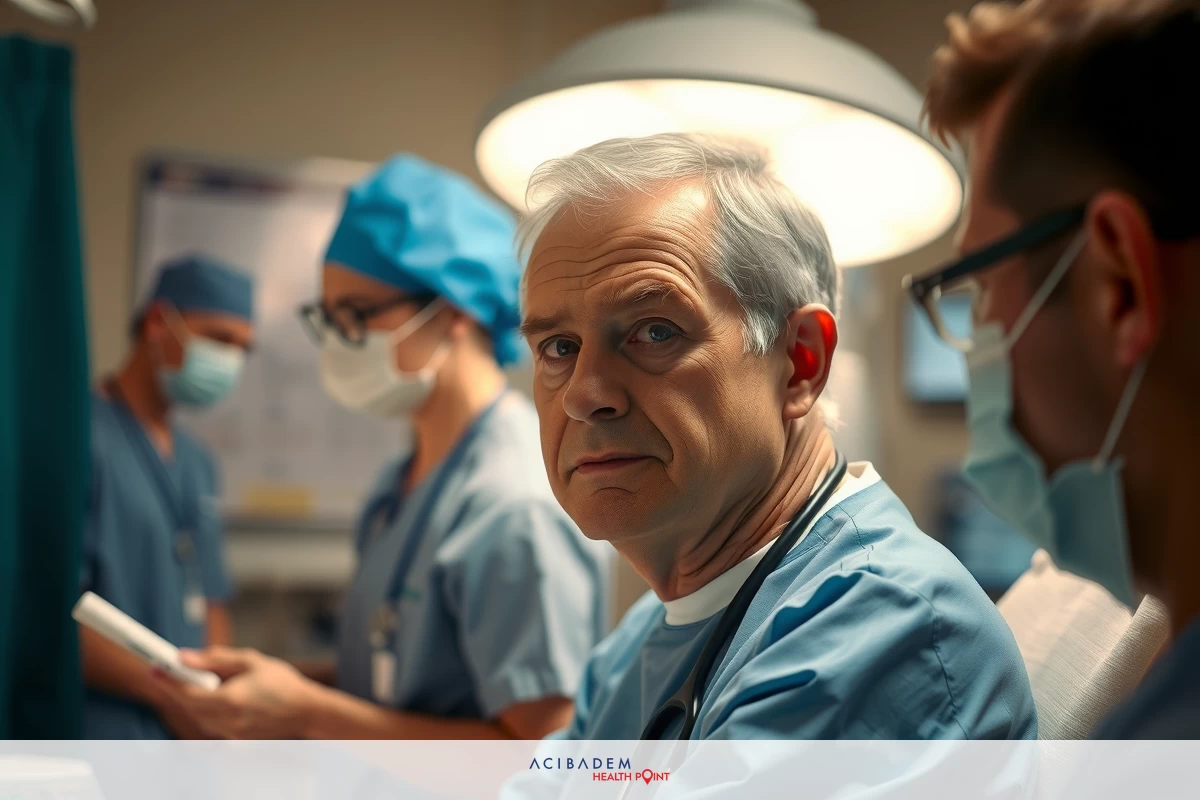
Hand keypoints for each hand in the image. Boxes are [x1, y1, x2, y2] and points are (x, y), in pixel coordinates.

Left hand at [156, 647, 319, 738]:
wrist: (306, 711)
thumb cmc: (282, 682)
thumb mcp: (250, 661)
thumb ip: (215, 659)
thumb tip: (184, 656)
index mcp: (231, 700)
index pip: (188, 692)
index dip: (169, 679)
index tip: (155, 667)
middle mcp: (227, 721)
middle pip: (189, 706)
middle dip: (176, 688)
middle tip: (166, 670)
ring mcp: (230, 734)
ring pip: (198, 716)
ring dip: (192, 699)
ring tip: (200, 680)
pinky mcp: (234, 741)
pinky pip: (210, 724)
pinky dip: (206, 710)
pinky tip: (215, 696)